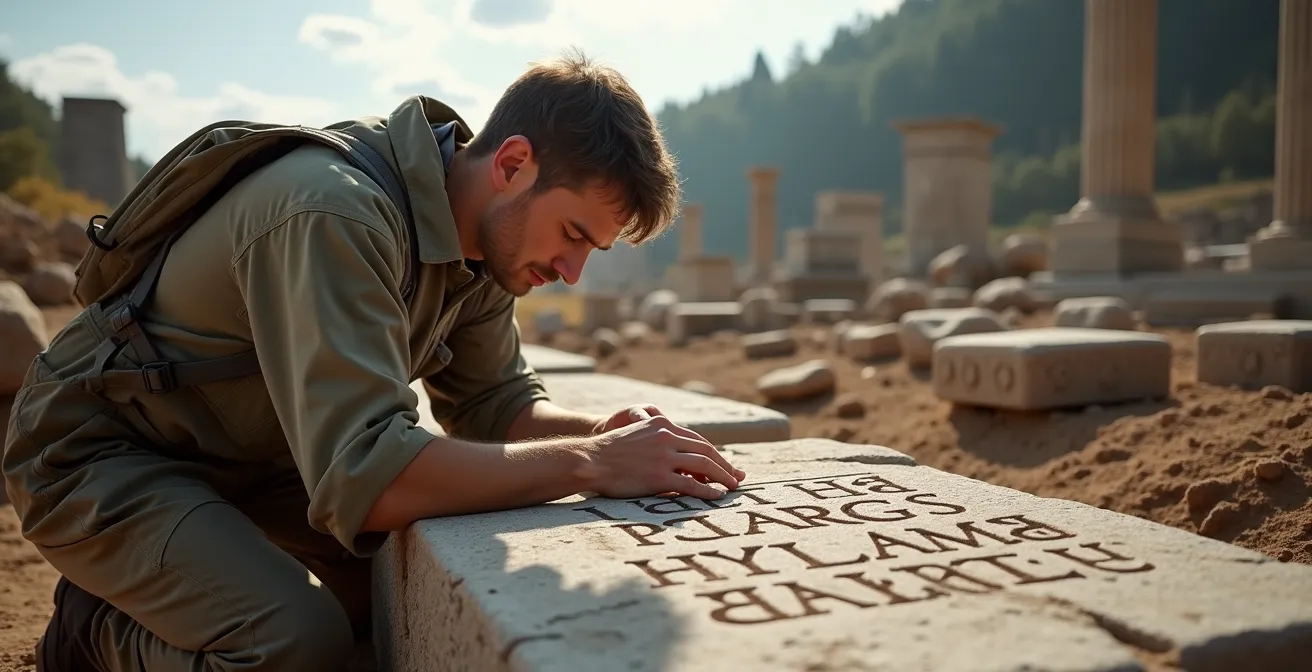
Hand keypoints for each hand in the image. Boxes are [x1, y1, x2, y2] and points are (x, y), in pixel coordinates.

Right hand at [576, 410, 746, 500]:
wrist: (590, 459)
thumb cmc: (609, 452)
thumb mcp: (637, 435)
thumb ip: (657, 440)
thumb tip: (675, 456)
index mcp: (662, 425)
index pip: (696, 439)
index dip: (715, 453)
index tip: (726, 463)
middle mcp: (667, 437)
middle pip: (706, 451)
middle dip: (725, 465)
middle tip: (738, 476)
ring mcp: (664, 457)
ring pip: (704, 466)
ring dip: (723, 477)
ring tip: (732, 487)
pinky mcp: (659, 476)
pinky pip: (691, 484)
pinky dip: (708, 491)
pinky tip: (717, 496)